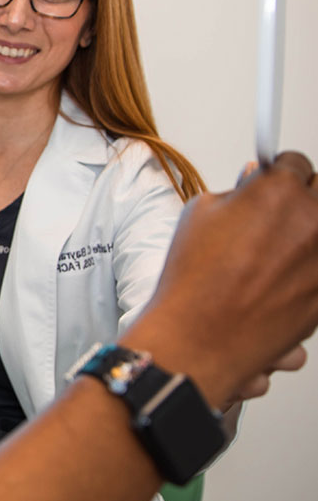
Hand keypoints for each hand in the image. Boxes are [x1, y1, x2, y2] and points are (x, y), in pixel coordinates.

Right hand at [131, 152, 317, 408]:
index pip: (295, 163)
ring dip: (308, 234)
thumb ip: (236, 192)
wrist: (200, 338)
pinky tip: (276, 279)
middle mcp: (313, 221)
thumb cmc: (194, 281)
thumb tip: (252, 184)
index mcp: (280, 191)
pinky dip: (307, 269)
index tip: (273, 179)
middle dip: (303, 197)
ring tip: (275, 251)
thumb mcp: (200, 215)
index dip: (278, 172)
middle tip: (278, 212)